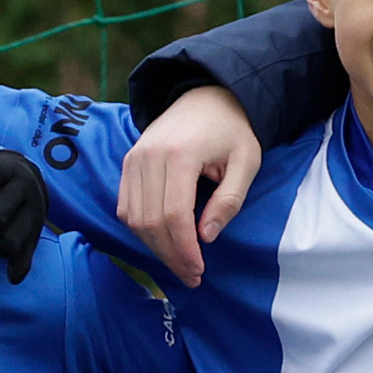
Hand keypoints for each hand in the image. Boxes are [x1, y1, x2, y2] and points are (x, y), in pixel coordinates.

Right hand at [114, 86, 263, 286]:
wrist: (206, 96)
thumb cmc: (231, 130)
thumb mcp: (246, 161)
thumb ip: (229, 200)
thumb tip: (205, 237)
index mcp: (181, 154)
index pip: (174, 215)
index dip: (184, 249)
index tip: (198, 270)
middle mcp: (149, 156)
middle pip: (151, 221)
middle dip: (170, 255)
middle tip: (191, 275)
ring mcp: (134, 158)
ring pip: (134, 218)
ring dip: (154, 247)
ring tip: (178, 262)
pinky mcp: (128, 162)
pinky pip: (126, 207)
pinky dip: (141, 230)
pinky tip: (162, 241)